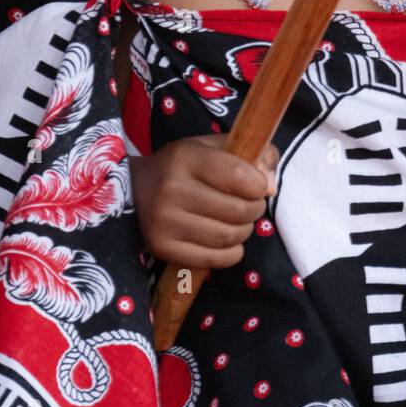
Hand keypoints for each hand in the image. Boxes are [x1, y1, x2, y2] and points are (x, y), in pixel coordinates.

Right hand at [130, 134, 278, 270]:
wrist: (134, 188)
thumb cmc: (183, 166)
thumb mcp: (212, 147)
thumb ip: (250, 155)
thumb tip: (271, 186)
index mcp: (185, 157)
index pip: (239, 176)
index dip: (259, 185)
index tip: (258, 185)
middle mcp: (171, 189)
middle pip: (238, 211)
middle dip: (254, 209)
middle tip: (250, 205)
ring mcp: (164, 222)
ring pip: (229, 237)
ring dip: (244, 231)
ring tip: (237, 221)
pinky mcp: (162, 249)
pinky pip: (216, 259)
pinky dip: (231, 252)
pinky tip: (225, 240)